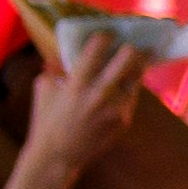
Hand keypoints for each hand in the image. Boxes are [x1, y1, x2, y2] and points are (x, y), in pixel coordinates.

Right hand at [18, 29, 154, 181]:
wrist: (57, 157)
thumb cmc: (46, 120)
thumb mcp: (43, 90)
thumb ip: (54, 68)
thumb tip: (62, 51)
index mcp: (77, 83)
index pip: (97, 49)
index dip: (105, 36)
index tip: (108, 32)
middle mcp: (100, 94)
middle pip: (129, 59)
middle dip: (134, 47)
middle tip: (136, 41)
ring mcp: (115, 108)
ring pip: (136, 77)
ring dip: (138, 66)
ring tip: (144, 55)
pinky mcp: (124, 119)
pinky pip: (132, 96)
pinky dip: (130, 87)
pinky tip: (130, 79)